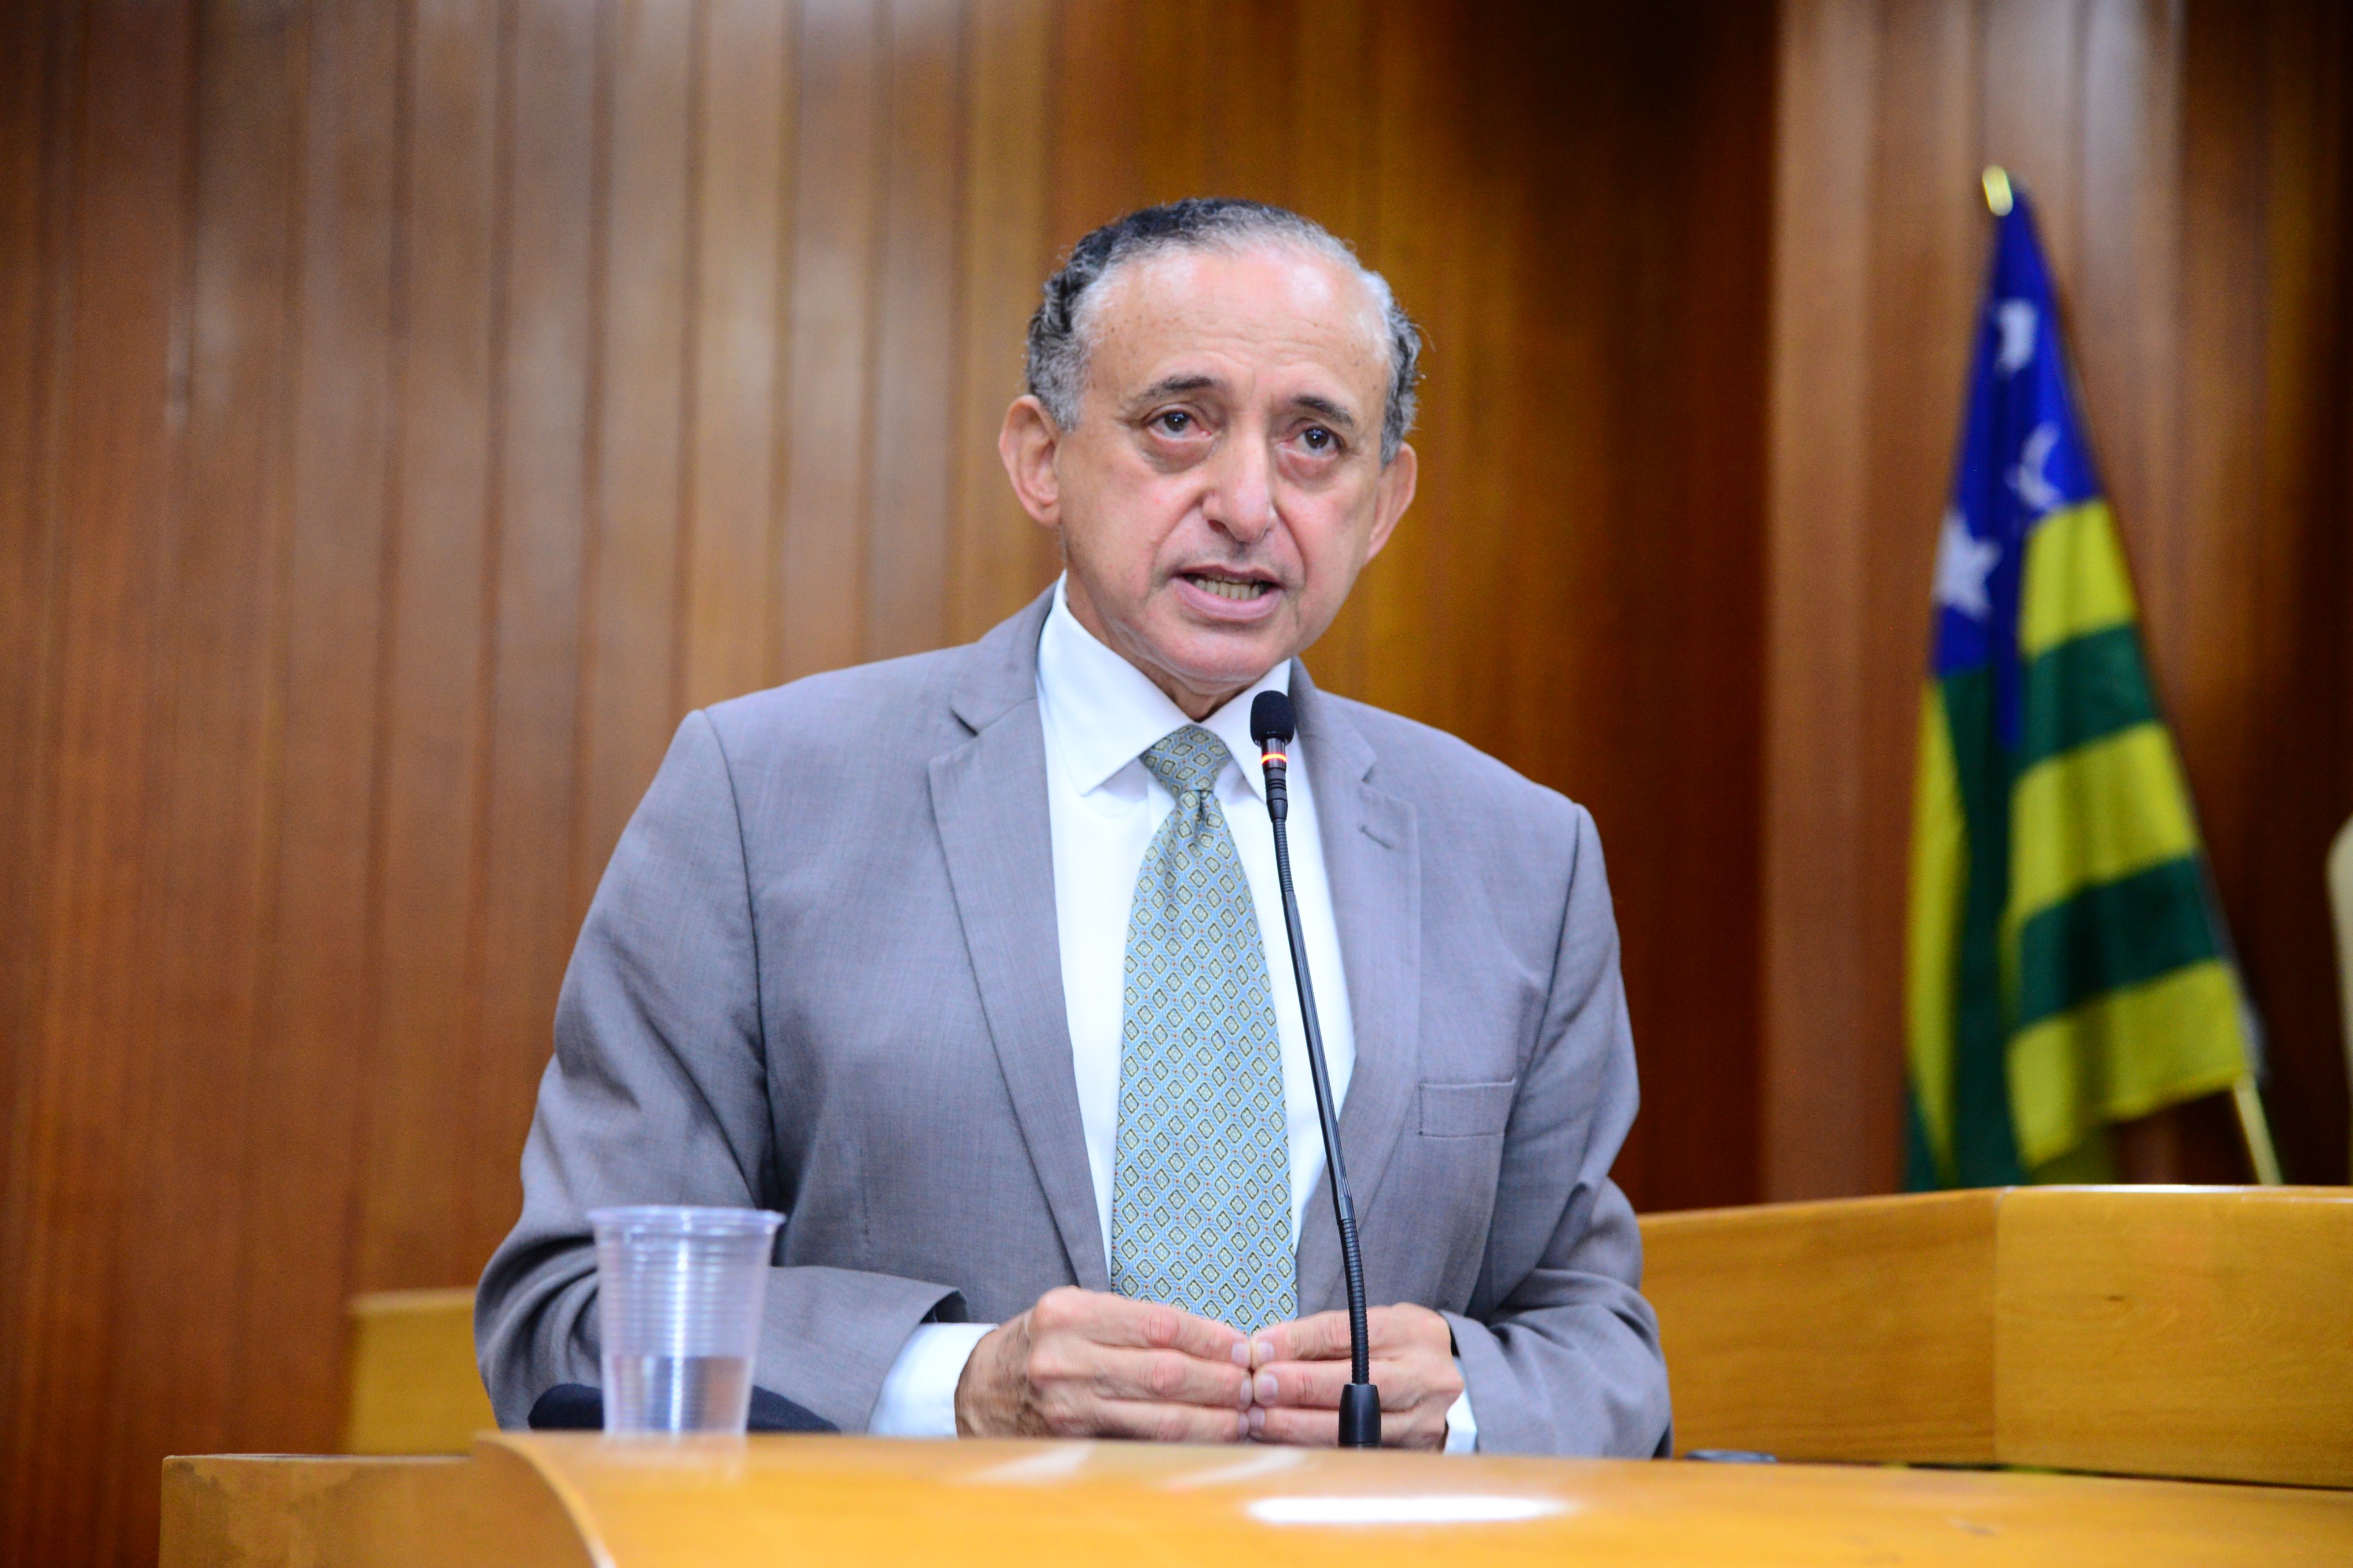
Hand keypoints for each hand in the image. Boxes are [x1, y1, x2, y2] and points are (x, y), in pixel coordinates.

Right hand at [954, 1286, 1253, 1441]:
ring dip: (1211, 1417)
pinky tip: (1209, 1435)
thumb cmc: (1043, 1342)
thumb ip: (1133, 1320)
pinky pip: (1139, 1440)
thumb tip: (1211, 1339)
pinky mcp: (1071, 1439)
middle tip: (1253, 1382)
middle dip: (1219, 1379)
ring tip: (1243, 1414)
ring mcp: (1067, 1404)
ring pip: (1158, 1415)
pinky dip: (1181, 1440)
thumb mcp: (1076, 1311)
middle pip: (1164, 1372)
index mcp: (1070, 1313)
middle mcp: (1065, 1357)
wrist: (981, 1388)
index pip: (1159, 1324)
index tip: (1241, 1346)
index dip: (1209, 1337)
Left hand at [1245, 1303, 1461, 1449]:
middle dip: (1300, 1385)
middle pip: (1356, 1381)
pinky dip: (1315, 1445)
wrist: (1445, 1381)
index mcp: (1412, 1331)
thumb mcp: (1371, 1324)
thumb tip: (1262, 1349)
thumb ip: (1321, 1335)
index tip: (1260, 1349)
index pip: (1348, 1332)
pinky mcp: (1413, 1451)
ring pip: (1355, 1424)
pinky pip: (1356, 1450)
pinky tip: (1284, 1440)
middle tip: (1259, 1387)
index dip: (1299, 1341)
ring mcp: (1424, 1418)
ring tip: (1260, 1419)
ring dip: (1300, 1423)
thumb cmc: (1396, 1347)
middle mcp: (1425, 1374)